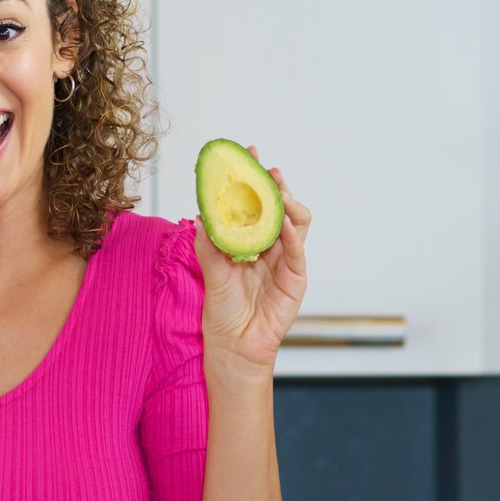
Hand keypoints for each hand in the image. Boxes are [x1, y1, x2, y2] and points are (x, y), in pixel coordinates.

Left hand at [194, 147, 309, 373]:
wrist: (233, 346)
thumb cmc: (222, 310)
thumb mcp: (211, 270)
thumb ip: (210, 243)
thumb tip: (201, 213)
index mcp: (251, 240)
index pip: (257, 202)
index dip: (255, 179)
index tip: (248, 154)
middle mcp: (272, 246)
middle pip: (280, 207)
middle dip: (275, 185)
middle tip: (267, 170)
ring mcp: (286, 261)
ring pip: (296, 223)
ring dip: (288, 205)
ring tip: (278, 194)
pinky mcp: (295, 280)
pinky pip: (298, 253)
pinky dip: (293, 237)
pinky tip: (284, 225)